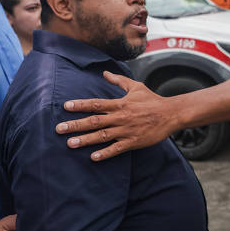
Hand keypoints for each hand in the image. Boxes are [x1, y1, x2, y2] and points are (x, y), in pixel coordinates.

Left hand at [56, 71, 175, 160]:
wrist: (171, 114)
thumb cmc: (153, 100)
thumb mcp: (136, 87)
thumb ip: (119, 81)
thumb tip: (105, 73)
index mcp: (120, 104)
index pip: (96, 104)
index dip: (80, 105)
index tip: (66, 106)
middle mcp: (120, 117)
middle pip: (94, 121)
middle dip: (75, 125)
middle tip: (59, 129)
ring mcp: (126, 130)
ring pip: (102, 136)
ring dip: (85, 140)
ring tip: (70, 144)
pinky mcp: (133, 142)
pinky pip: (117, 149)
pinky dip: (105, 153)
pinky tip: (93, 157)